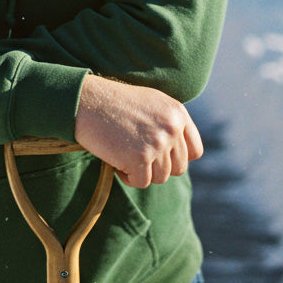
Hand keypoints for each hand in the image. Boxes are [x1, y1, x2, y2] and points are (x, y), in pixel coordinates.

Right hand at [74, 74, 203, 187]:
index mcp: (178, 113)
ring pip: (160, 177)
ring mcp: (157, 143)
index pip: (195, 151)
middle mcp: (172, 128)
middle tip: (135, 155)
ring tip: (123, 154)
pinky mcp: (140, 158)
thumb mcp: (152, 103)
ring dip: (141, 171)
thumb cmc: (115, 102)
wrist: (87, 101)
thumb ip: (170, 124)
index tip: (161, 157)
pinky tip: (115, 161)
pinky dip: (128, 177)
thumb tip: (179, 152)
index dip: (178, 158)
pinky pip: (141, 182)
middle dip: (157, 167)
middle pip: (178, 168)